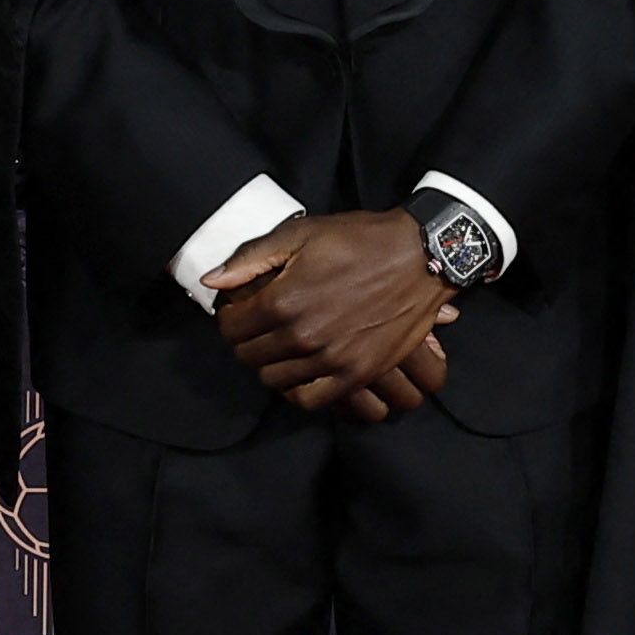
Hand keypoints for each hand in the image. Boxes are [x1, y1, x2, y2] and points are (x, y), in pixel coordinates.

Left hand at [213, 209, 459, 416]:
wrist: (421, 257)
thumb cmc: (359, 241)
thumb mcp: (301, 234)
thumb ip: (252, 258)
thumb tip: (212, 282)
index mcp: (283, 300)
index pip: (231, 326)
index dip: (229, 317)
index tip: (239, 310)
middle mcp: (302, 335)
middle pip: (248, 356)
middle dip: (246, 341)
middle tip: (258, 328)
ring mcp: (330, 359)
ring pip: (274, 380)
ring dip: (269, 364)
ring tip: (280, 347)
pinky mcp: (356, 374)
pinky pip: (309, 400)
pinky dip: (297, 391)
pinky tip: (300, 372)